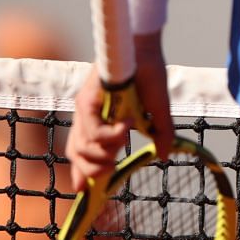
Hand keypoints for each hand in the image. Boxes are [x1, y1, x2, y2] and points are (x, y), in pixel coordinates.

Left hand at [63, 34, 172, 191]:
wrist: (146, 49)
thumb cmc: (151, 75)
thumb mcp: (157, 113)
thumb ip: (160, 135)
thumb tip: (163, 157)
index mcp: (100, 120)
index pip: (82, 152)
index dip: (81, 173)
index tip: (86, 190)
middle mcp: (88, 116)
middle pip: (77, 154)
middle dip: (92, 170)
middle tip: (112, 169)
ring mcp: (85, 109)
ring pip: (83, 147)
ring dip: (104, 153)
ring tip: (123, 143)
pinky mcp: (87, 101)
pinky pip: (94, 131)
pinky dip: (110, 135)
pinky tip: (126, 128)